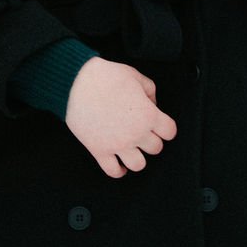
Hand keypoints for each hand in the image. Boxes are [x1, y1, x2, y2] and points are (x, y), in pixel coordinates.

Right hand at [65, 57, 176, 177]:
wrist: (76, 82)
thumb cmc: (106, 76)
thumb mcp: (135, 75)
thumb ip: (150, 90)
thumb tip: (152, 104)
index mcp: (148, 115)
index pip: (170, 132)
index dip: (166, 127)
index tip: (159, 124)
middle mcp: (136, 133)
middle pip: (156, 148)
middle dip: (151, 139)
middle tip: (142, 132)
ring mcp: (117, 144)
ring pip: (138, 165)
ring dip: (138, 157)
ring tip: (132, 149)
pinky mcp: (99, 150)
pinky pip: (113, 171)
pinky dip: (119, 171)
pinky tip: (120, 165)